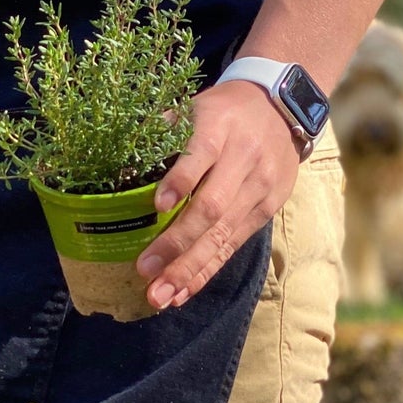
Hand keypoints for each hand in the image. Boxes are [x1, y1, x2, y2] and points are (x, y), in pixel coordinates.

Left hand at [136, 82, 299, 309]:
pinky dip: (206, 271)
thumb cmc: (223, 111)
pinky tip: (183, 293)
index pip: (200, 155)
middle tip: (145, 270)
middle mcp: (244, 160)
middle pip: (212, 206)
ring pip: (223, 234)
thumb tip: (120, 165)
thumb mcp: (195, 107)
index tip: (157, 205)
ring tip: (160, 295)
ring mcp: (259, 189)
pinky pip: (233, 246)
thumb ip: (162, 132)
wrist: (282, 107)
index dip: (180, 181)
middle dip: (177, 242)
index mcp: (219, 128)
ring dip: (189, 269)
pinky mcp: (267, 210)